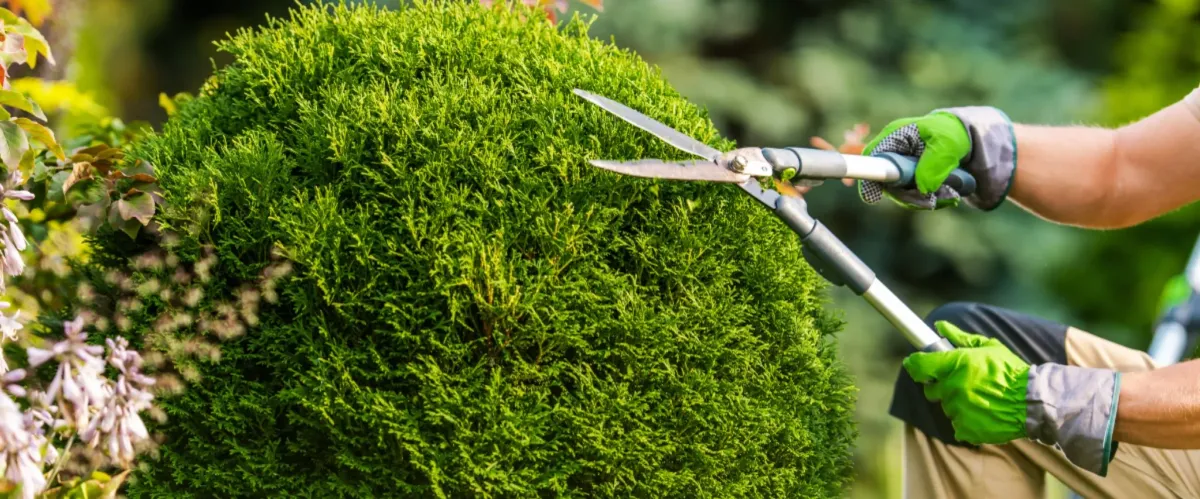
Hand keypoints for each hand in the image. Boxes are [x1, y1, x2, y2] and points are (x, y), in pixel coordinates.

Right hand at [862, 113, 972, 209]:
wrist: (961, 139)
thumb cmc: (950, 134)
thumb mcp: (948, 143)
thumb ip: (936, 163)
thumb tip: (924, 189)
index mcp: (894, 136)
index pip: (873, 157)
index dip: (870, 177)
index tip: (872, 197)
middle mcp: (891, 154)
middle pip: (886, 183)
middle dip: (910, 195)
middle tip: (933, 201)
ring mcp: (897, 170)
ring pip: (901, 194)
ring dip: (924, 200)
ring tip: (950, 195)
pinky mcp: (906, 181)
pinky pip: (912, 197)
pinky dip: (930, 200)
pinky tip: (948, 195)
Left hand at [902, 321, 1029, 444]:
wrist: (1033, 402)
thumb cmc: (1011, 371)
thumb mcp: (989, 347)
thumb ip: (960, 337)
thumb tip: (940, 325)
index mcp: (956, 364)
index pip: (919, 366)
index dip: (915, 365)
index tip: (915, 364)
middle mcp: (953, 387)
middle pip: (930, 390)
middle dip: (941, 386)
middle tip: (961, 383)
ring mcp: (958, 409)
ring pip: (945, 407)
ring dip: (956, 403)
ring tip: (978, 398)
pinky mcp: (965, 428)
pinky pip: (956, 424)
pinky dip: (965, 421)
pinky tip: (982, 413)